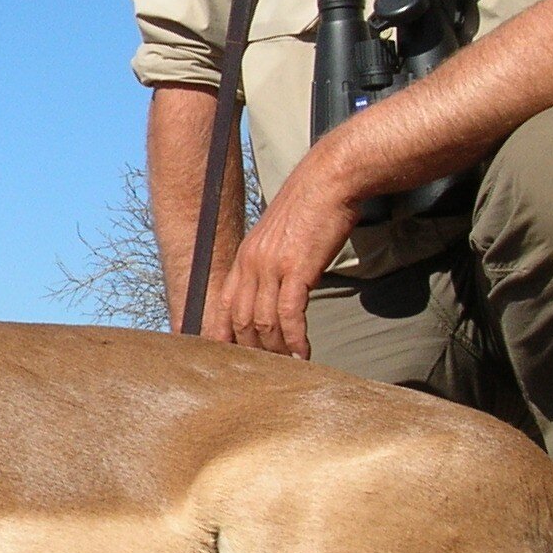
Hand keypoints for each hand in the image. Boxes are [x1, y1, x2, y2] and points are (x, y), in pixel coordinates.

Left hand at [205, 148, 360, 357]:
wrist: (328, 182)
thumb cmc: (310, 210)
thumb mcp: (280, 238)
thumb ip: (272, 265)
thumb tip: (279, 294)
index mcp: (244, 257)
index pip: (225, 306)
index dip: (224, 336)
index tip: (231, 360)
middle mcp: (251, 264)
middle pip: (242, 321)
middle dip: (255, 351)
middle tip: (271, 370)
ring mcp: (271, 266)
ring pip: (264, 323)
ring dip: (277, 350)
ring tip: (290, 366)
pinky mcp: (296, 268)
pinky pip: (289, 315)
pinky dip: (295, 339)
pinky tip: (304, 353)